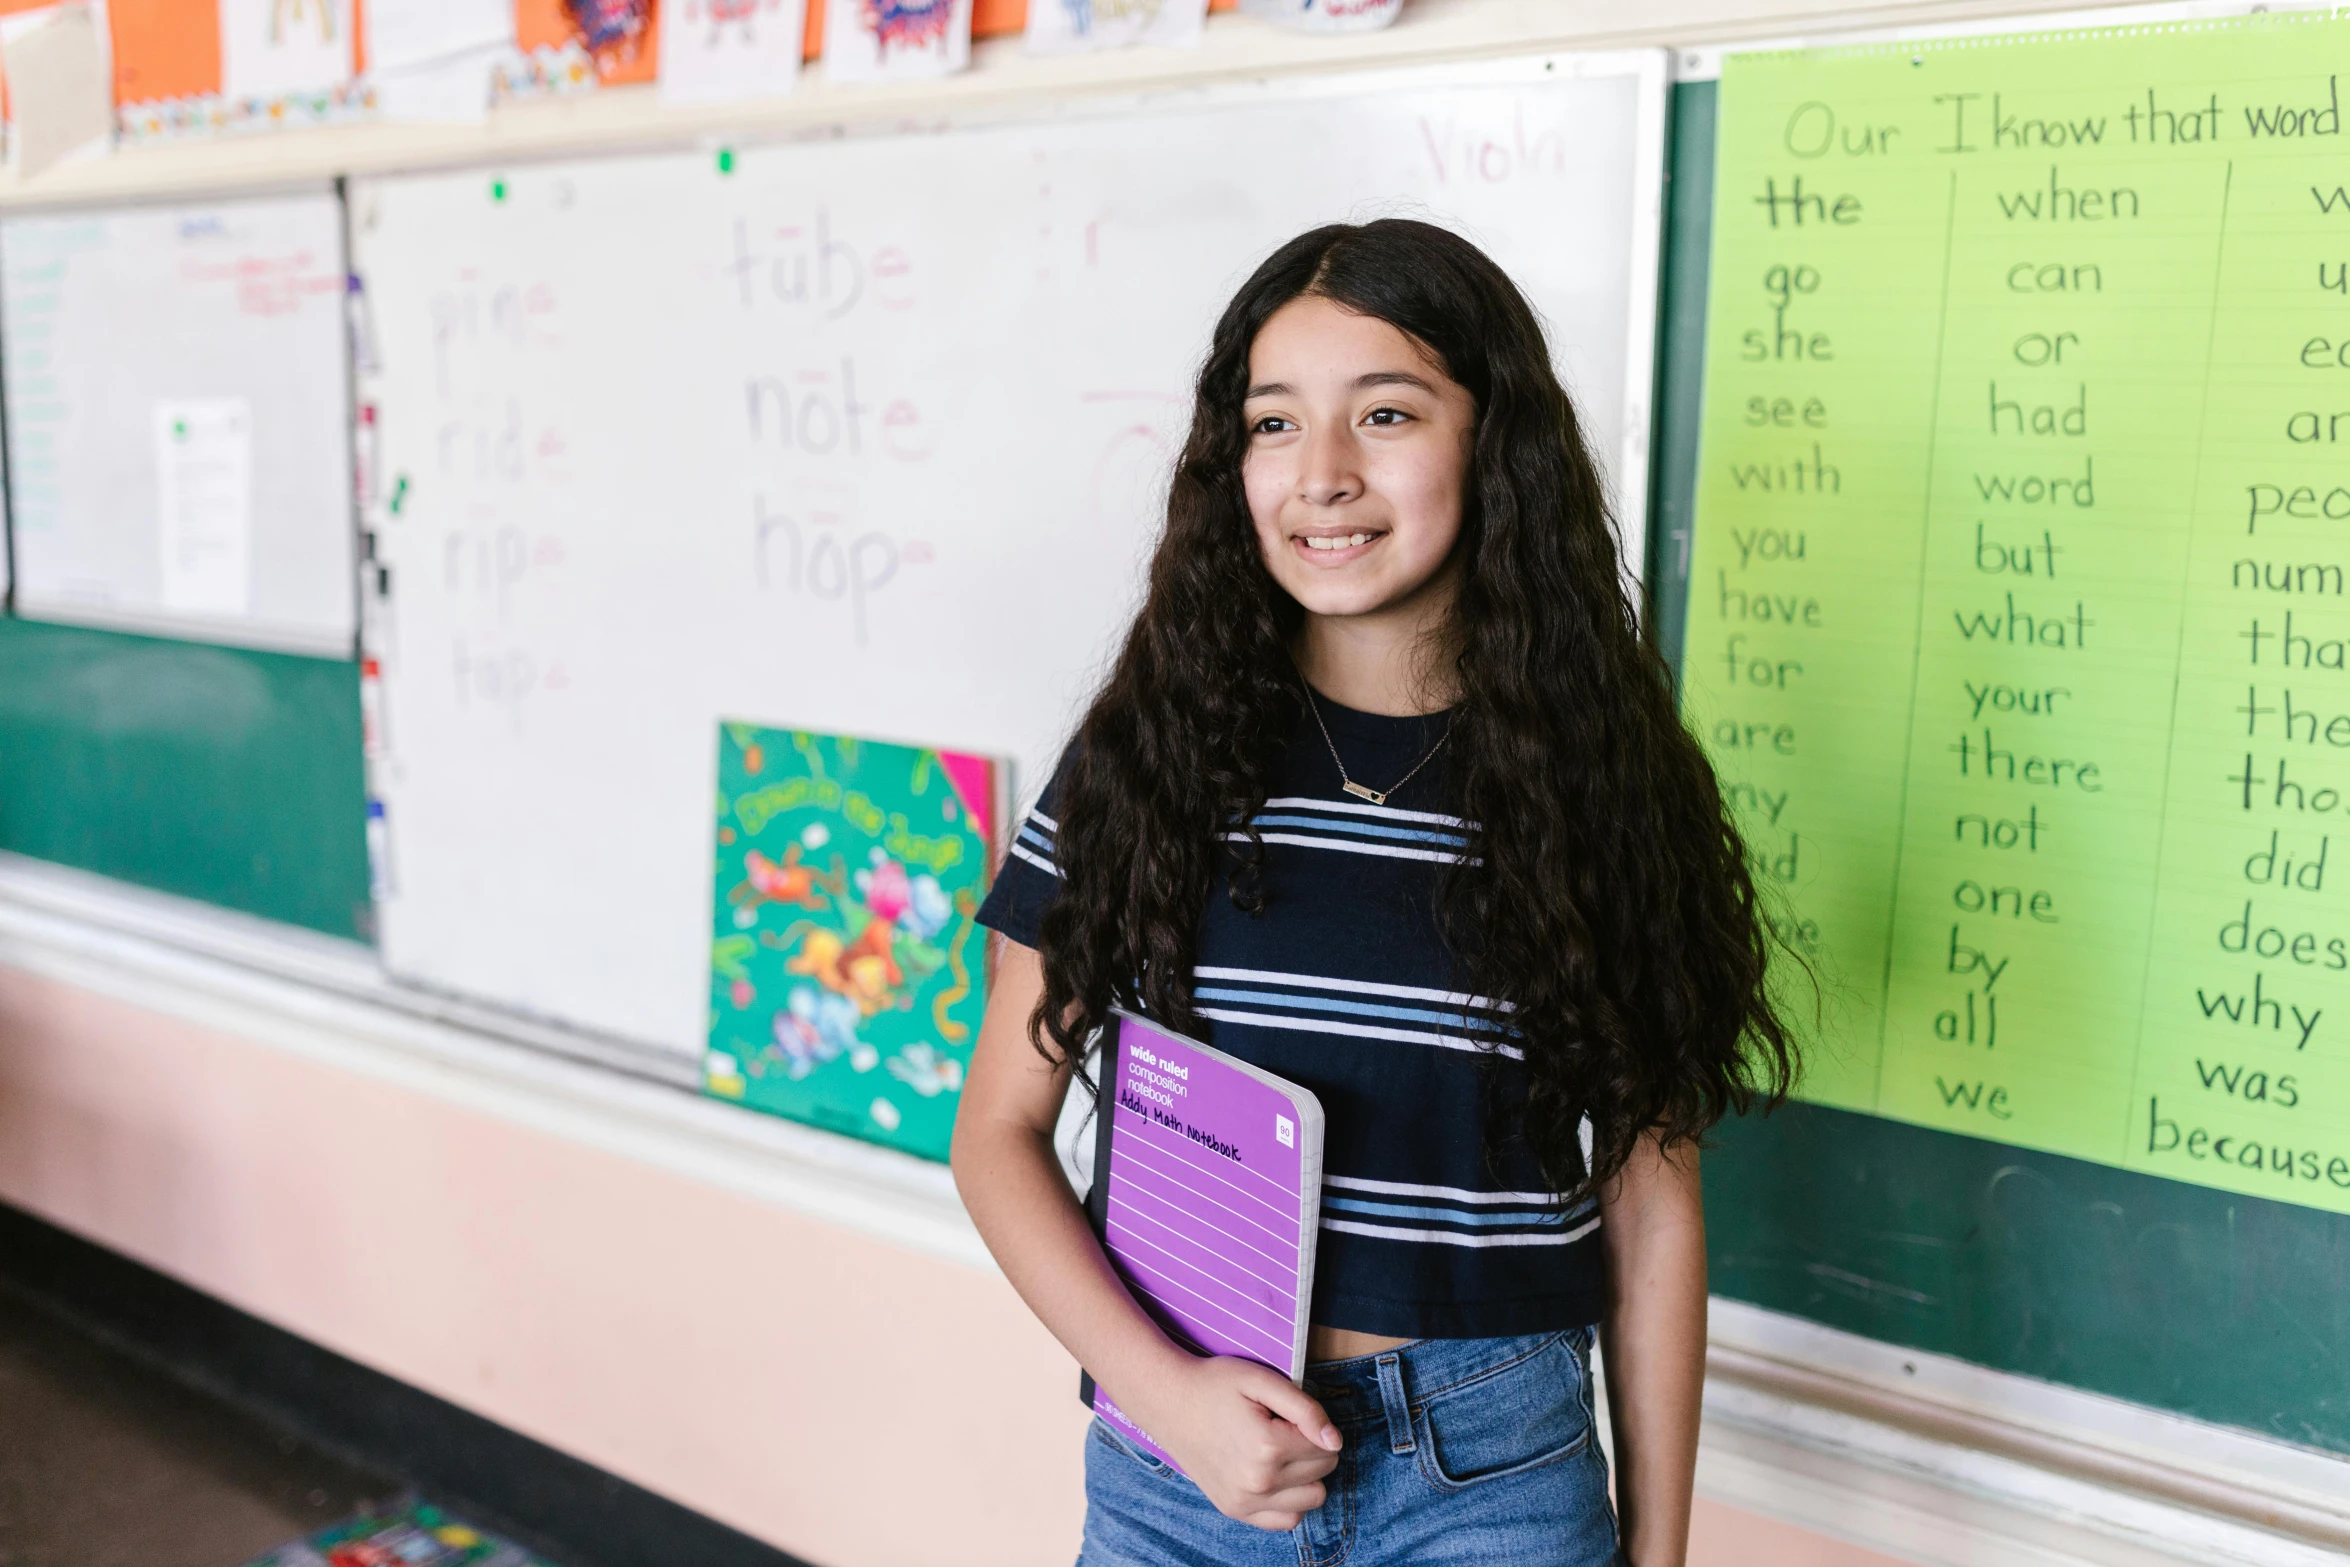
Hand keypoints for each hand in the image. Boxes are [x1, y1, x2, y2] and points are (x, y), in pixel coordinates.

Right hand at [1123, 1356, 1341, 1530]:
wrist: (1167, 1401)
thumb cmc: (1215, 1384)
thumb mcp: (1262, 1380)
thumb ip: (1305, 1409)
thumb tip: (1335, 1440)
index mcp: (1267, 1447)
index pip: (1327, 1445)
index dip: (1312, 1424)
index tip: (1285, 1413)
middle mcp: (1258, 1482)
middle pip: (1323, 1471)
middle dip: (1312, 1447)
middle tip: (1280, 1428)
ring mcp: (1245, 1502)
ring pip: (1313, 1499)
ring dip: (1306, 1476)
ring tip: (1279, 1452)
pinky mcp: (1235, 1511)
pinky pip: (1287, 1520)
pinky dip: (1290, 1500)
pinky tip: (1275, 1476)